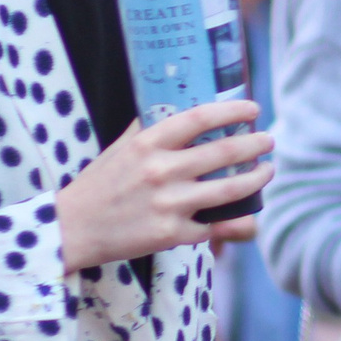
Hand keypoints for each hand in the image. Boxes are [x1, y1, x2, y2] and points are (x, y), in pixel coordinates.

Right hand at [56, 101, 273, 272]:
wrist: (71, 229)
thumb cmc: (98, 185)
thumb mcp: (119, 149)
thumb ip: (147, 129)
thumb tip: (174, 106)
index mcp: (147, 144)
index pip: (199, 118)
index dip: (232, 111)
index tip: (253, 109)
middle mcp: (160, 171)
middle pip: (224, 152)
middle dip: (255, 144)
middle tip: (269, 140)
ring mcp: (168, 204)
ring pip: (229, 190)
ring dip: (256, 179)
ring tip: (267, 170)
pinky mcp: (171, 234)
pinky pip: (214, 225)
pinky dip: (232, 218)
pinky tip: (244, 210)